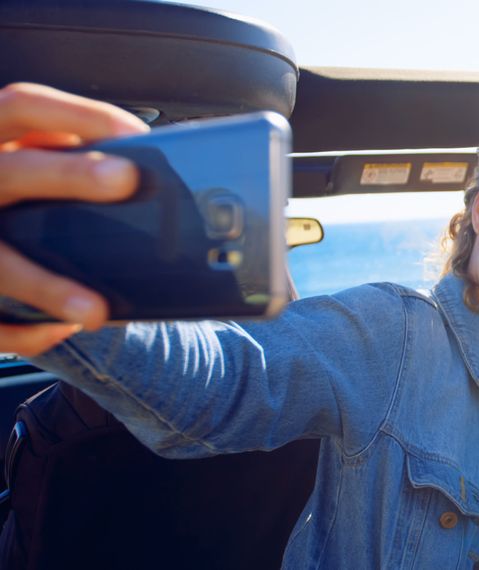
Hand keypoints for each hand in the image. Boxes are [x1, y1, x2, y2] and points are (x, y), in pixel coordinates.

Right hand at [0, 83, 147, 355]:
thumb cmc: (23, 198)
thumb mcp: (35, 168)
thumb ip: (71, 163)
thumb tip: (160, 173)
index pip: (21, 105)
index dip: (76, 113)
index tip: (135, 134)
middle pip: (10, 171)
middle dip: (67, 173)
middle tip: (127, 179)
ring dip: (45, 285)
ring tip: (96, 310)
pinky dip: (23, 330)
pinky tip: (61, 330)